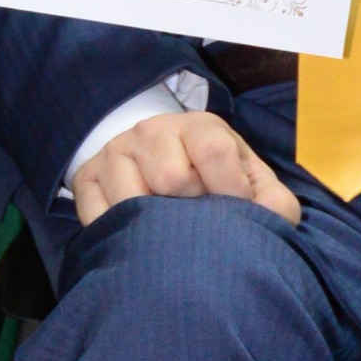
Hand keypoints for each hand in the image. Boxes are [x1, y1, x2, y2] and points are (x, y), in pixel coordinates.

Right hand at [71, 107, 301, 228]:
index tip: (233, 210)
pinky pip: (100, 215)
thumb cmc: (215, 185)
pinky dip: (121, 233)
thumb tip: (267, 215)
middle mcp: (153, 130)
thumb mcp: (252, 188)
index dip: (230, 191)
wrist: (161, 173)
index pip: (215, 150)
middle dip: (189, 209)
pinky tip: (138, 231)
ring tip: (167, 225)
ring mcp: (116, 151)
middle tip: (194, 217)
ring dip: (154, 224)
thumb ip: (273, 203)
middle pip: (170, 177)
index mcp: (200, 127)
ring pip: (132, 198)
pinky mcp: (87, 177)